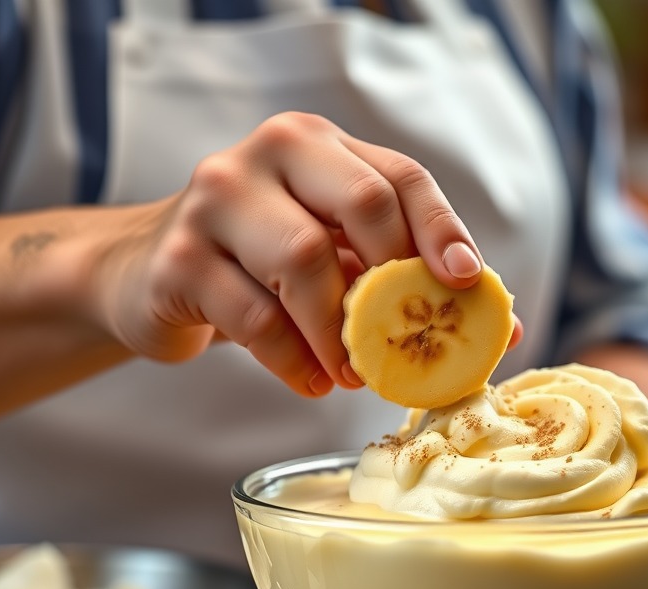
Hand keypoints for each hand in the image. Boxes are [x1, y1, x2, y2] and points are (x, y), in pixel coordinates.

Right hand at [90, 112, 518, 396]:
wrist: (146, 275)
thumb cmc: (258, 269)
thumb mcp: (330, 258)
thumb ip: (397, 278)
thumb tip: (502, 329)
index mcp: (314, 147)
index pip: (397, 177)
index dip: (441, 229)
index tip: (467, 282)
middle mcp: (263, 157)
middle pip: (358, 203)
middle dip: (394, 281)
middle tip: (404, 340)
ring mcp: (214, 203)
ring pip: (304, 262)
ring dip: (341, 334)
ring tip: (353, 374)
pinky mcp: (179, 261)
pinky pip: (256, 319)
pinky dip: (295, 362)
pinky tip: (312, 382)